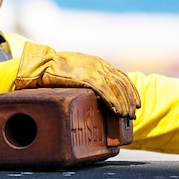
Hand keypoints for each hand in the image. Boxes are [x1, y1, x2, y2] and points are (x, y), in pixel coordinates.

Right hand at [15, 42, 140, 117]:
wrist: (43, 64)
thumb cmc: (55, 69)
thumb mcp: (76, 69)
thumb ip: (88, 77)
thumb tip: (94, 90)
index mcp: (98, 63)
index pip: (120, 77)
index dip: (130, 91)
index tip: (135, 102)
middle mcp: (99, 65)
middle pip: (122, 83)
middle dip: (129, 99)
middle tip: (132, 113)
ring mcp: (94, 71)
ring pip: (117, 89)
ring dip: (124, 103)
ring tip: (126, 116)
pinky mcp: (87, 78)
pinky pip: (106, 92)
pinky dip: (114, 102)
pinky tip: (117, 111)